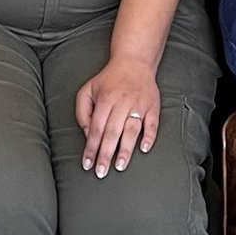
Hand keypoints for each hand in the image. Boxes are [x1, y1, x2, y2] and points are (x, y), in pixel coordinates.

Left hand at [74, 54, 160, 176]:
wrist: (134, 62)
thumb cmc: (108, 80)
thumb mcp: (88, 90)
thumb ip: (82, 111)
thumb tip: (87, 134)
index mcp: (105, 99)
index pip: (96, 128)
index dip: (91, 147)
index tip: (87, 164)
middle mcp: (122, 102)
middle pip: (112, 132)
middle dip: (106, 154)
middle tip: (101, 172)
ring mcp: (139, 104)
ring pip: (131, 130)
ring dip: (125, 149)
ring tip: (119, 166)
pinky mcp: (152, 106)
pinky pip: (152, 123)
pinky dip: (149, 136)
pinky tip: (144, 148)